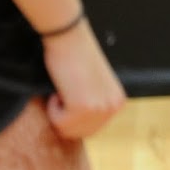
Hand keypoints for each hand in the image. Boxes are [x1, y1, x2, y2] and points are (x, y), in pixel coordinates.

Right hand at [42, 21, 126, 139]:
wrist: (69, 37)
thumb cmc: (75, 57)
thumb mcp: (94, 86)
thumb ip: (93, 105)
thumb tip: (79, 128)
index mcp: (118, 101)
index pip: (90, 128)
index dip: (72, 116)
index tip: (71, 95)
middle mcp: (113, 107)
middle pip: (79, 133)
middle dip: (64, 117)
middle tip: (65, 92)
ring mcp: (100, 108)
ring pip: (67, 130)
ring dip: (58, 112)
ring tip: (64, 89)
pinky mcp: (84, 107)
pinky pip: (58, 122)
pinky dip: (52, 107)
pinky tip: (61, 88)